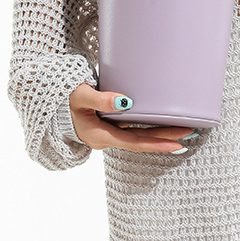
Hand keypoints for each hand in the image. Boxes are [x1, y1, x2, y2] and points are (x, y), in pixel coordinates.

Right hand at [68, 83, 194, 152]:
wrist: (50, 103)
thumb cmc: (63, 98)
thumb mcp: (80, 97)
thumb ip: (100, 99)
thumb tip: (125, 102)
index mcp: (99, 135)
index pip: (134, 143)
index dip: (156, 143)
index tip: (177, 143)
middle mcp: (106, 138)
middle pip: (141, 141)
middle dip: (165, 138)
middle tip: (189, 133)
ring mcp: (109, 132)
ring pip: (139, 136)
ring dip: (160, 134)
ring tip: (183, 130)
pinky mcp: (110, 125)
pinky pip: (133, 129)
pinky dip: (148, 127)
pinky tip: (162, 123)